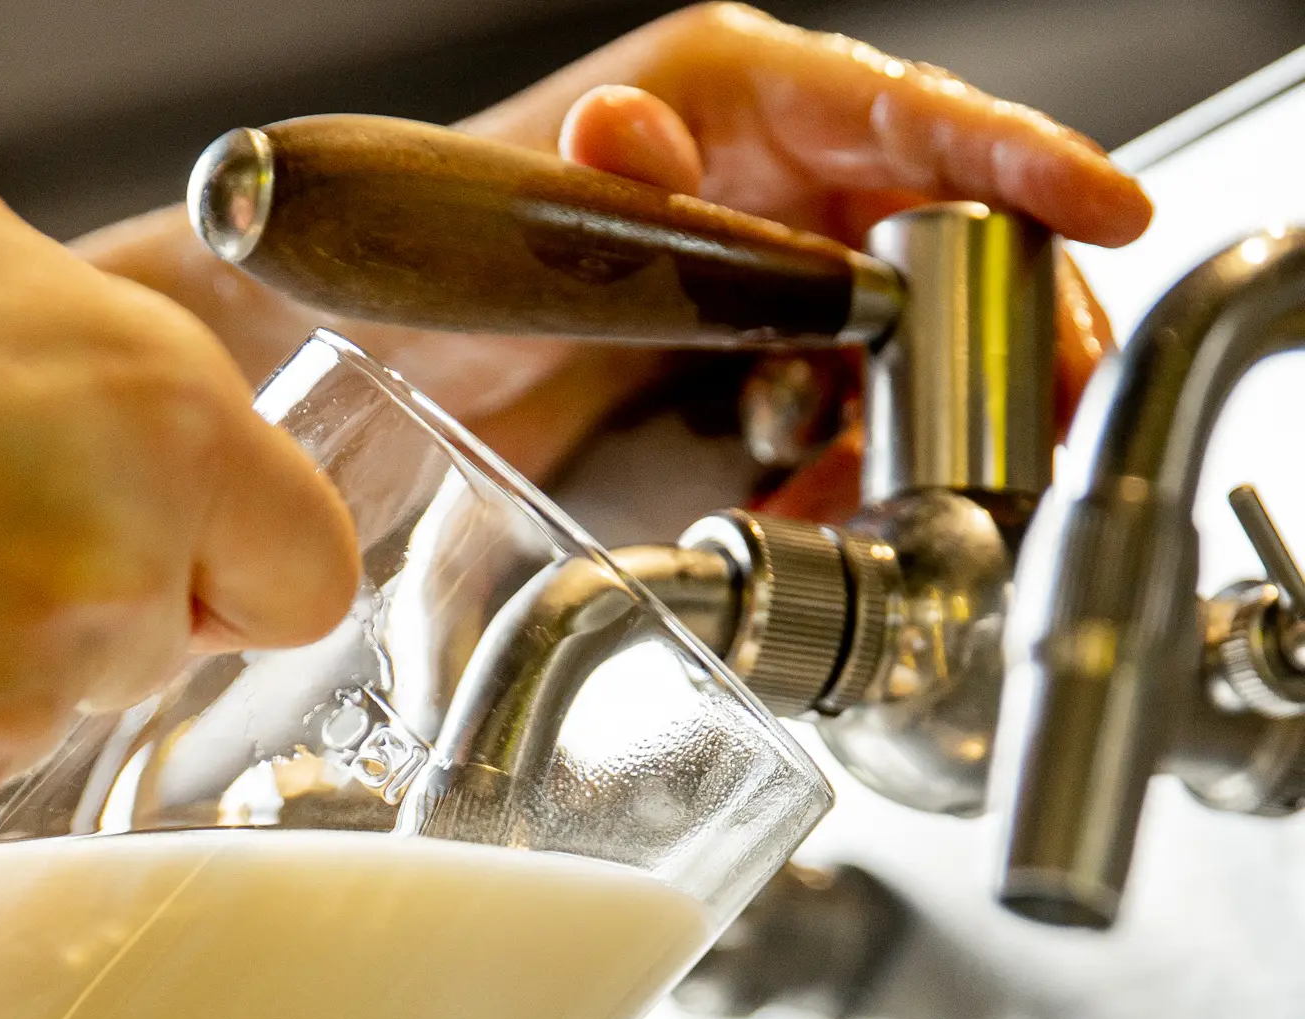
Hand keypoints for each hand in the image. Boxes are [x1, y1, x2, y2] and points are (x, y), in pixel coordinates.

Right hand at [0, 155, 355, 865]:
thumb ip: (96, 360)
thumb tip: (140, 427)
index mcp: (157, 428)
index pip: (306, 575)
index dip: (240, 568)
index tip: (181, 560)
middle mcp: (108, 587)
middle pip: (157, 649)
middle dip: (79, 603)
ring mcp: (6, 716)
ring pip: (39, 720)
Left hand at [81, 4, 1148, 482]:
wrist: (333, 361)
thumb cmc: (404, 261)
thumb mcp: (509, 225)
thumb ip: (602, 196)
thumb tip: (638, 140)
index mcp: (722, 98)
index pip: (904, 113)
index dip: (1015, 160)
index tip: (1098, 208)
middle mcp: (757, 173)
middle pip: (941, 236)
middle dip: (987, 337)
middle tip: (1013, 422)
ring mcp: (754, 267)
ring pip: (900, 338)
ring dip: (905, 427)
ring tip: (877, 494)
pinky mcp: (736, 356)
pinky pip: (835, 408)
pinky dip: (836, 467)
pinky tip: (803, 508)